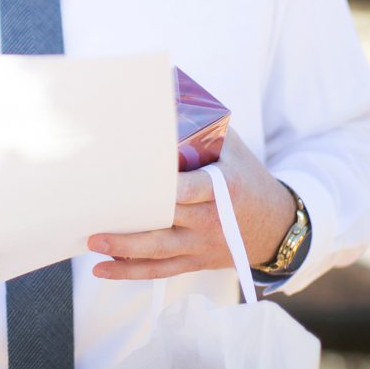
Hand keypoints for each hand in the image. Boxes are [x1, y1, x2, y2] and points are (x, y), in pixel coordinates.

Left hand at [90, 133, 294, 280]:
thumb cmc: (246, 177)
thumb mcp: (232, 149)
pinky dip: (130, 272)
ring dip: (123, 249)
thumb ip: (201, 128)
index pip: (193, 188)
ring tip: (92, 241)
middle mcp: (211, 220)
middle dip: (132, 219)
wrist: (277, 225)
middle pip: (167, 221)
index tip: (139, 180)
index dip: (169, 188)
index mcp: (223, 189)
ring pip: (159, 251)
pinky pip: (161, 271)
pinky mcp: (195, 261)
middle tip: (95, 212)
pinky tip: (101, 269)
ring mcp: (202, 245)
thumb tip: (163, 96)